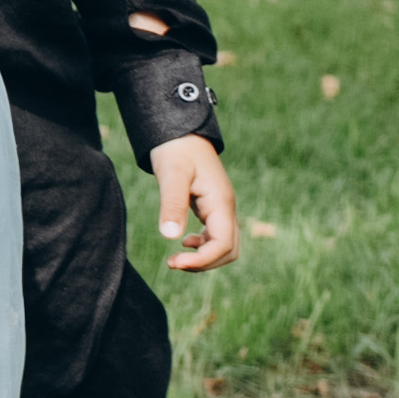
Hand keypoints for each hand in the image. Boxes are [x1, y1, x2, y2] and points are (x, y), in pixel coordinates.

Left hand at [151, 133, 239, 273]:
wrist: (180, 134)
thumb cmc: (175, 151)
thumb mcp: (171, 175)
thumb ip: (172, 204)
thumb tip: (170, 237)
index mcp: (221, 203)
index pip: (223, 244)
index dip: (203, 260)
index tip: (174, 262)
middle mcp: (226, 208)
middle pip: (228, 250)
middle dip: (204, 263)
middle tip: (172, 263)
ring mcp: (221, 208)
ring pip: (224, 245)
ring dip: (204, 257)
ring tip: (176, 257)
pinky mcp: (212, 207)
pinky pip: (216, 235)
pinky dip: (203, 246)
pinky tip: (184, 241)